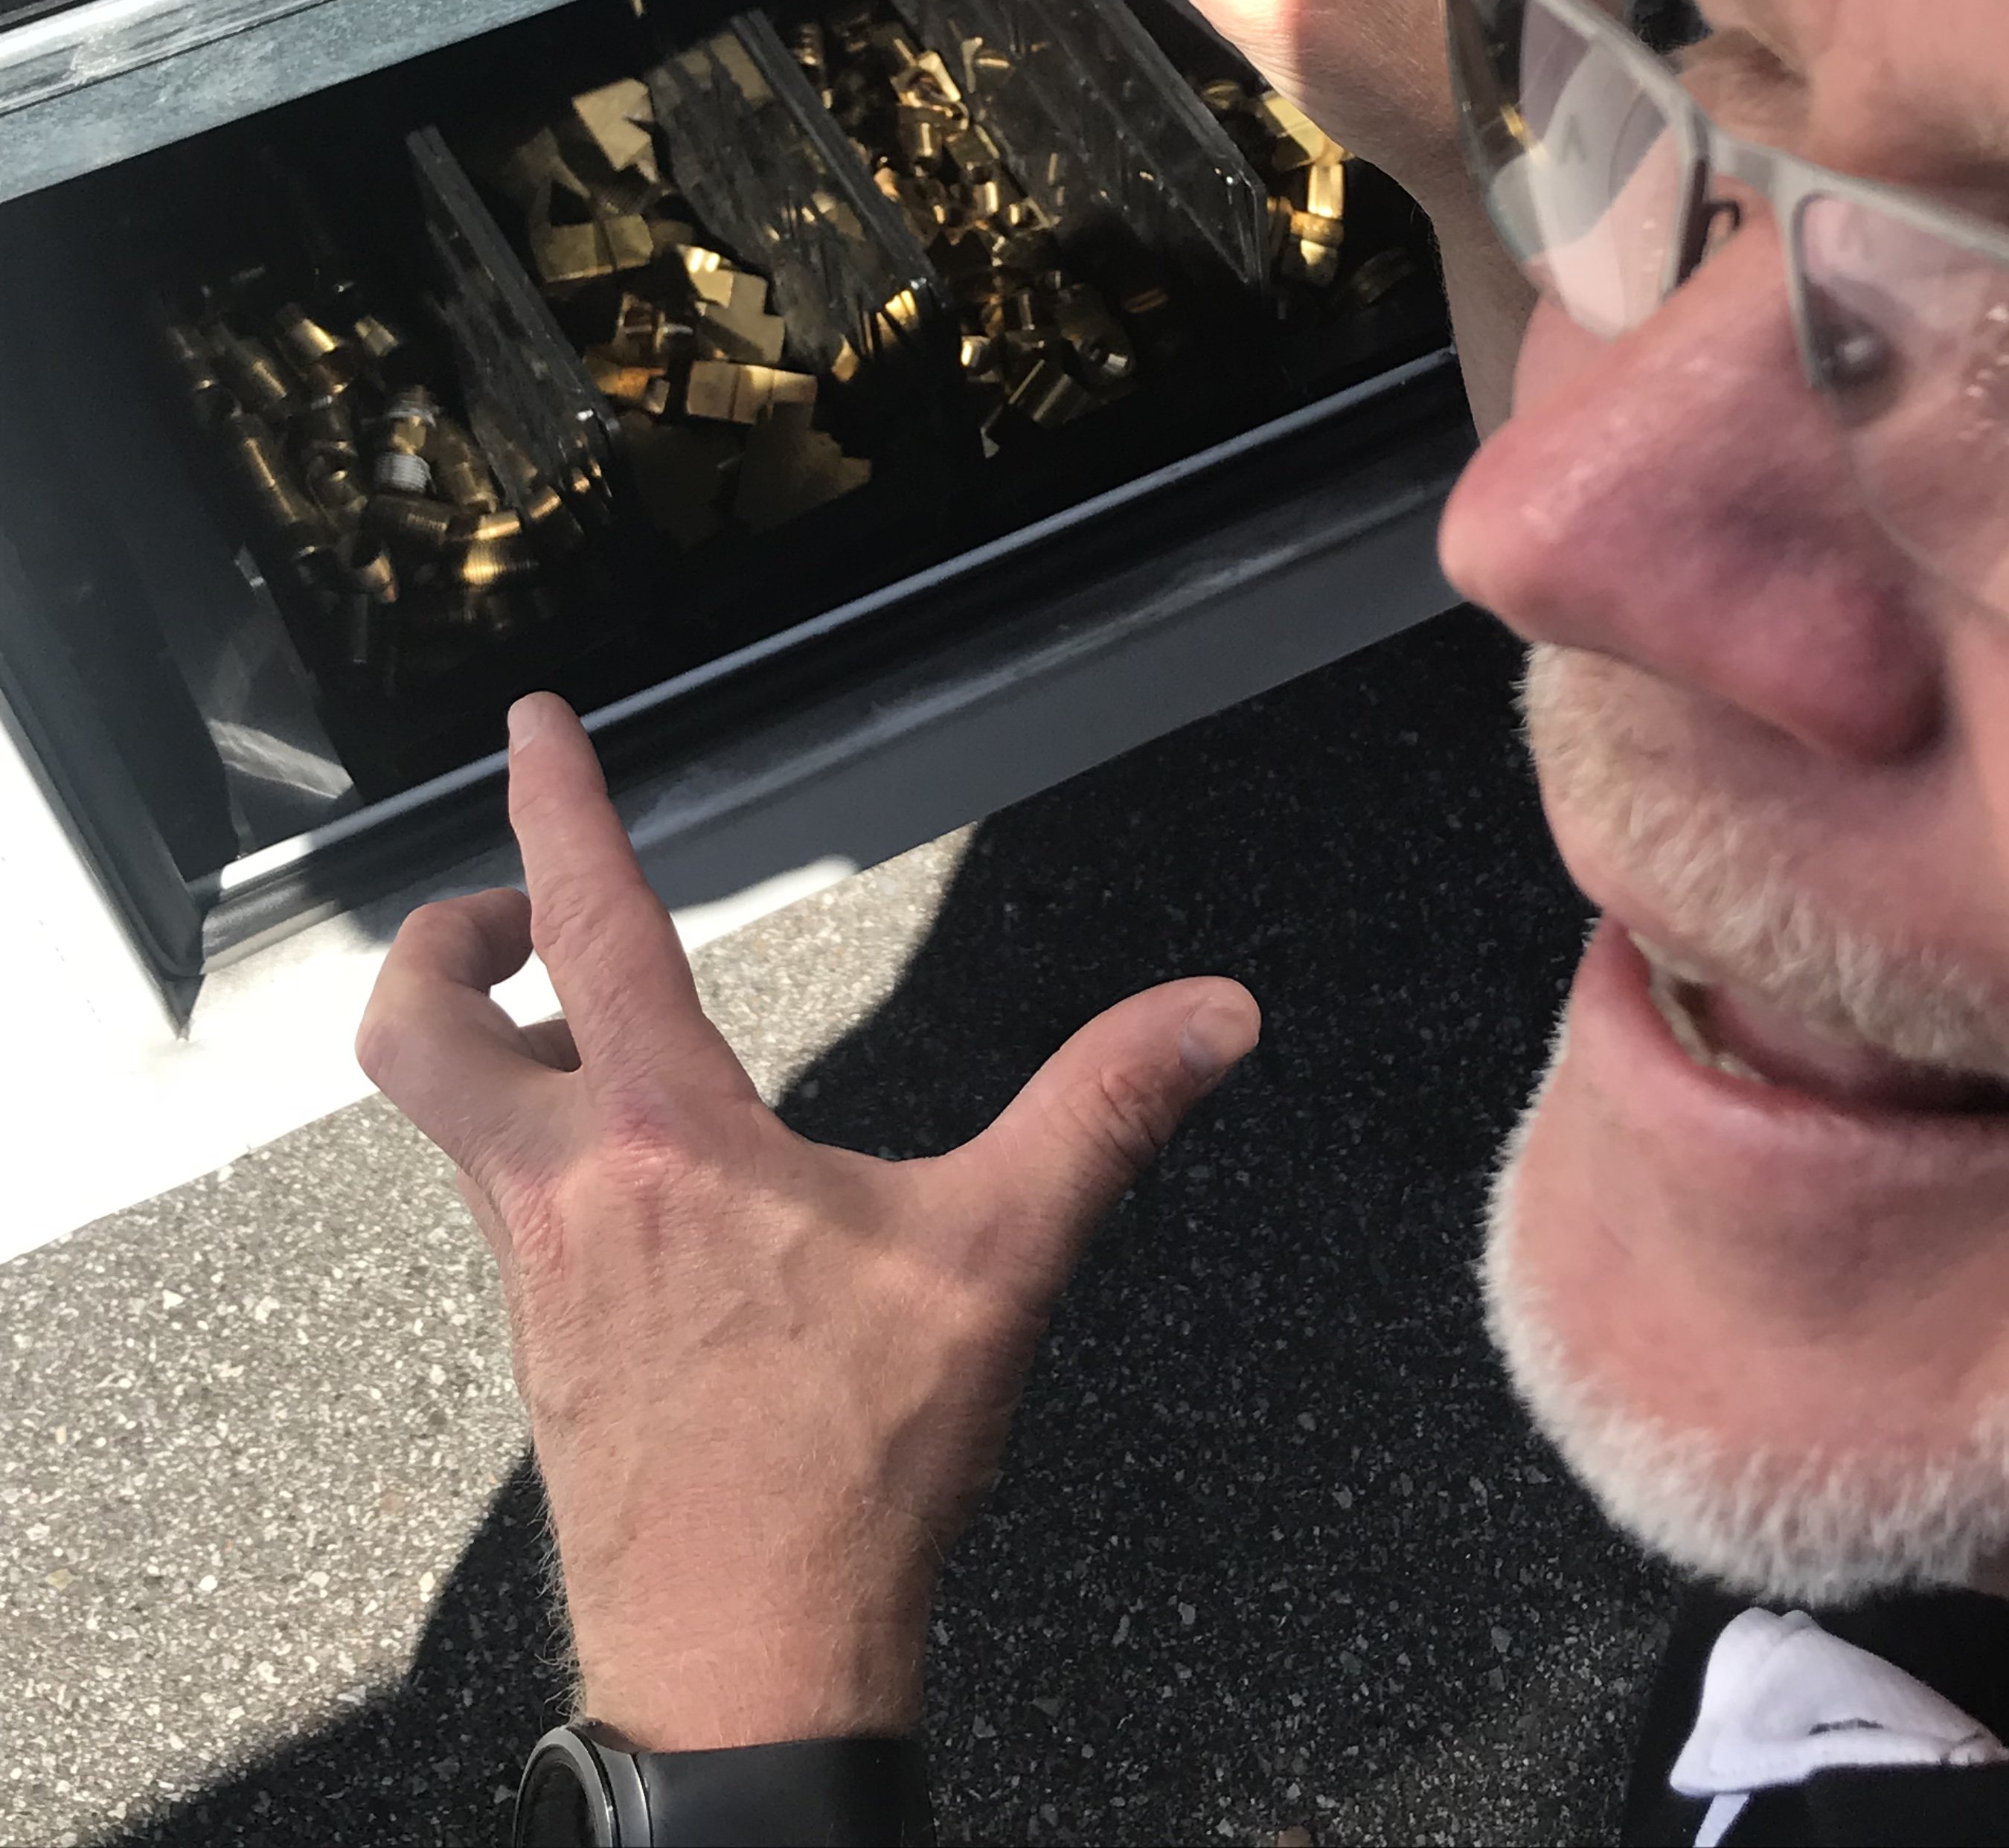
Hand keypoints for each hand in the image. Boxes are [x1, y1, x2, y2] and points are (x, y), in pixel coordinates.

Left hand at [355, 694, 1259, 1752]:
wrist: (745, 1664)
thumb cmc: (850, 1470)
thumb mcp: (998, 1263)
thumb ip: (1103, 1115)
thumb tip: (1213, 1014)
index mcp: (663, 1141)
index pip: (584, 925)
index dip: (552, 806)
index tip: (529, 726)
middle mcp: (568, 1195)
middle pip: (413, 1028)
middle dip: (444, 942)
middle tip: (519, 916)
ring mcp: (538, 1276)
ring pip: (451, 1119)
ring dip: (497, 1044)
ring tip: (594, 1025)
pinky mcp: (547, 1344)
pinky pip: (505, 1204)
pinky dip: (538, 1144)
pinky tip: (641, 1179)